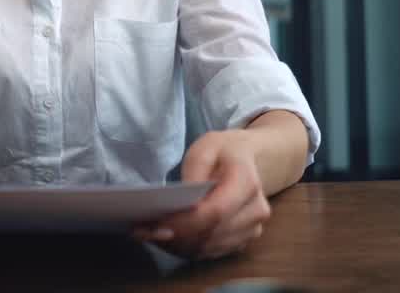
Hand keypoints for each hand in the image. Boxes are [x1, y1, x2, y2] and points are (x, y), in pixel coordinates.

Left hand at [132, 130, 270, 259]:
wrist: (251, 160)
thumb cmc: (224, 152)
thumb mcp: (206, 147)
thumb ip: (194, 172)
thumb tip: (181, 201)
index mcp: (247, 181)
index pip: (216, 211)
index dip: (186, 223)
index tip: (158, 226)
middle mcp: (255, 210)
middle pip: (211, 234)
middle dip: (176, 237)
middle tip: (144, 231)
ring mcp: (253, 229)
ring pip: (210, 248)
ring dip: (178, 246)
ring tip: (152, 235)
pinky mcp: (243, 241)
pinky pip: (212, 252)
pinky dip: (188, 248)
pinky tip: (168, 239)